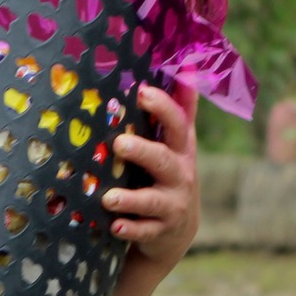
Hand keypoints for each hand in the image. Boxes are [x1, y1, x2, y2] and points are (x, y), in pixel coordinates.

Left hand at [104, 81, 199, 268]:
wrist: (175, 231)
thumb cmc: (169, 175)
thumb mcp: (178, 144)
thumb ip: (181, 108)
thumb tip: (186, 63)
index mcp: (180, 150)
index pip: (176, 124)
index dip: (162, 107)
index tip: (142, 92)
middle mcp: (179, 176)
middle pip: (163, 161)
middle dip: (143, 151)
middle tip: (119, 143)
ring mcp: (172, 205)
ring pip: (152, 201)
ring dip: (130, 199)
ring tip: (108, 198)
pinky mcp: (161, 232)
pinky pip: (145, 232)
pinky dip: (130, 230)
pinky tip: (115, 227)